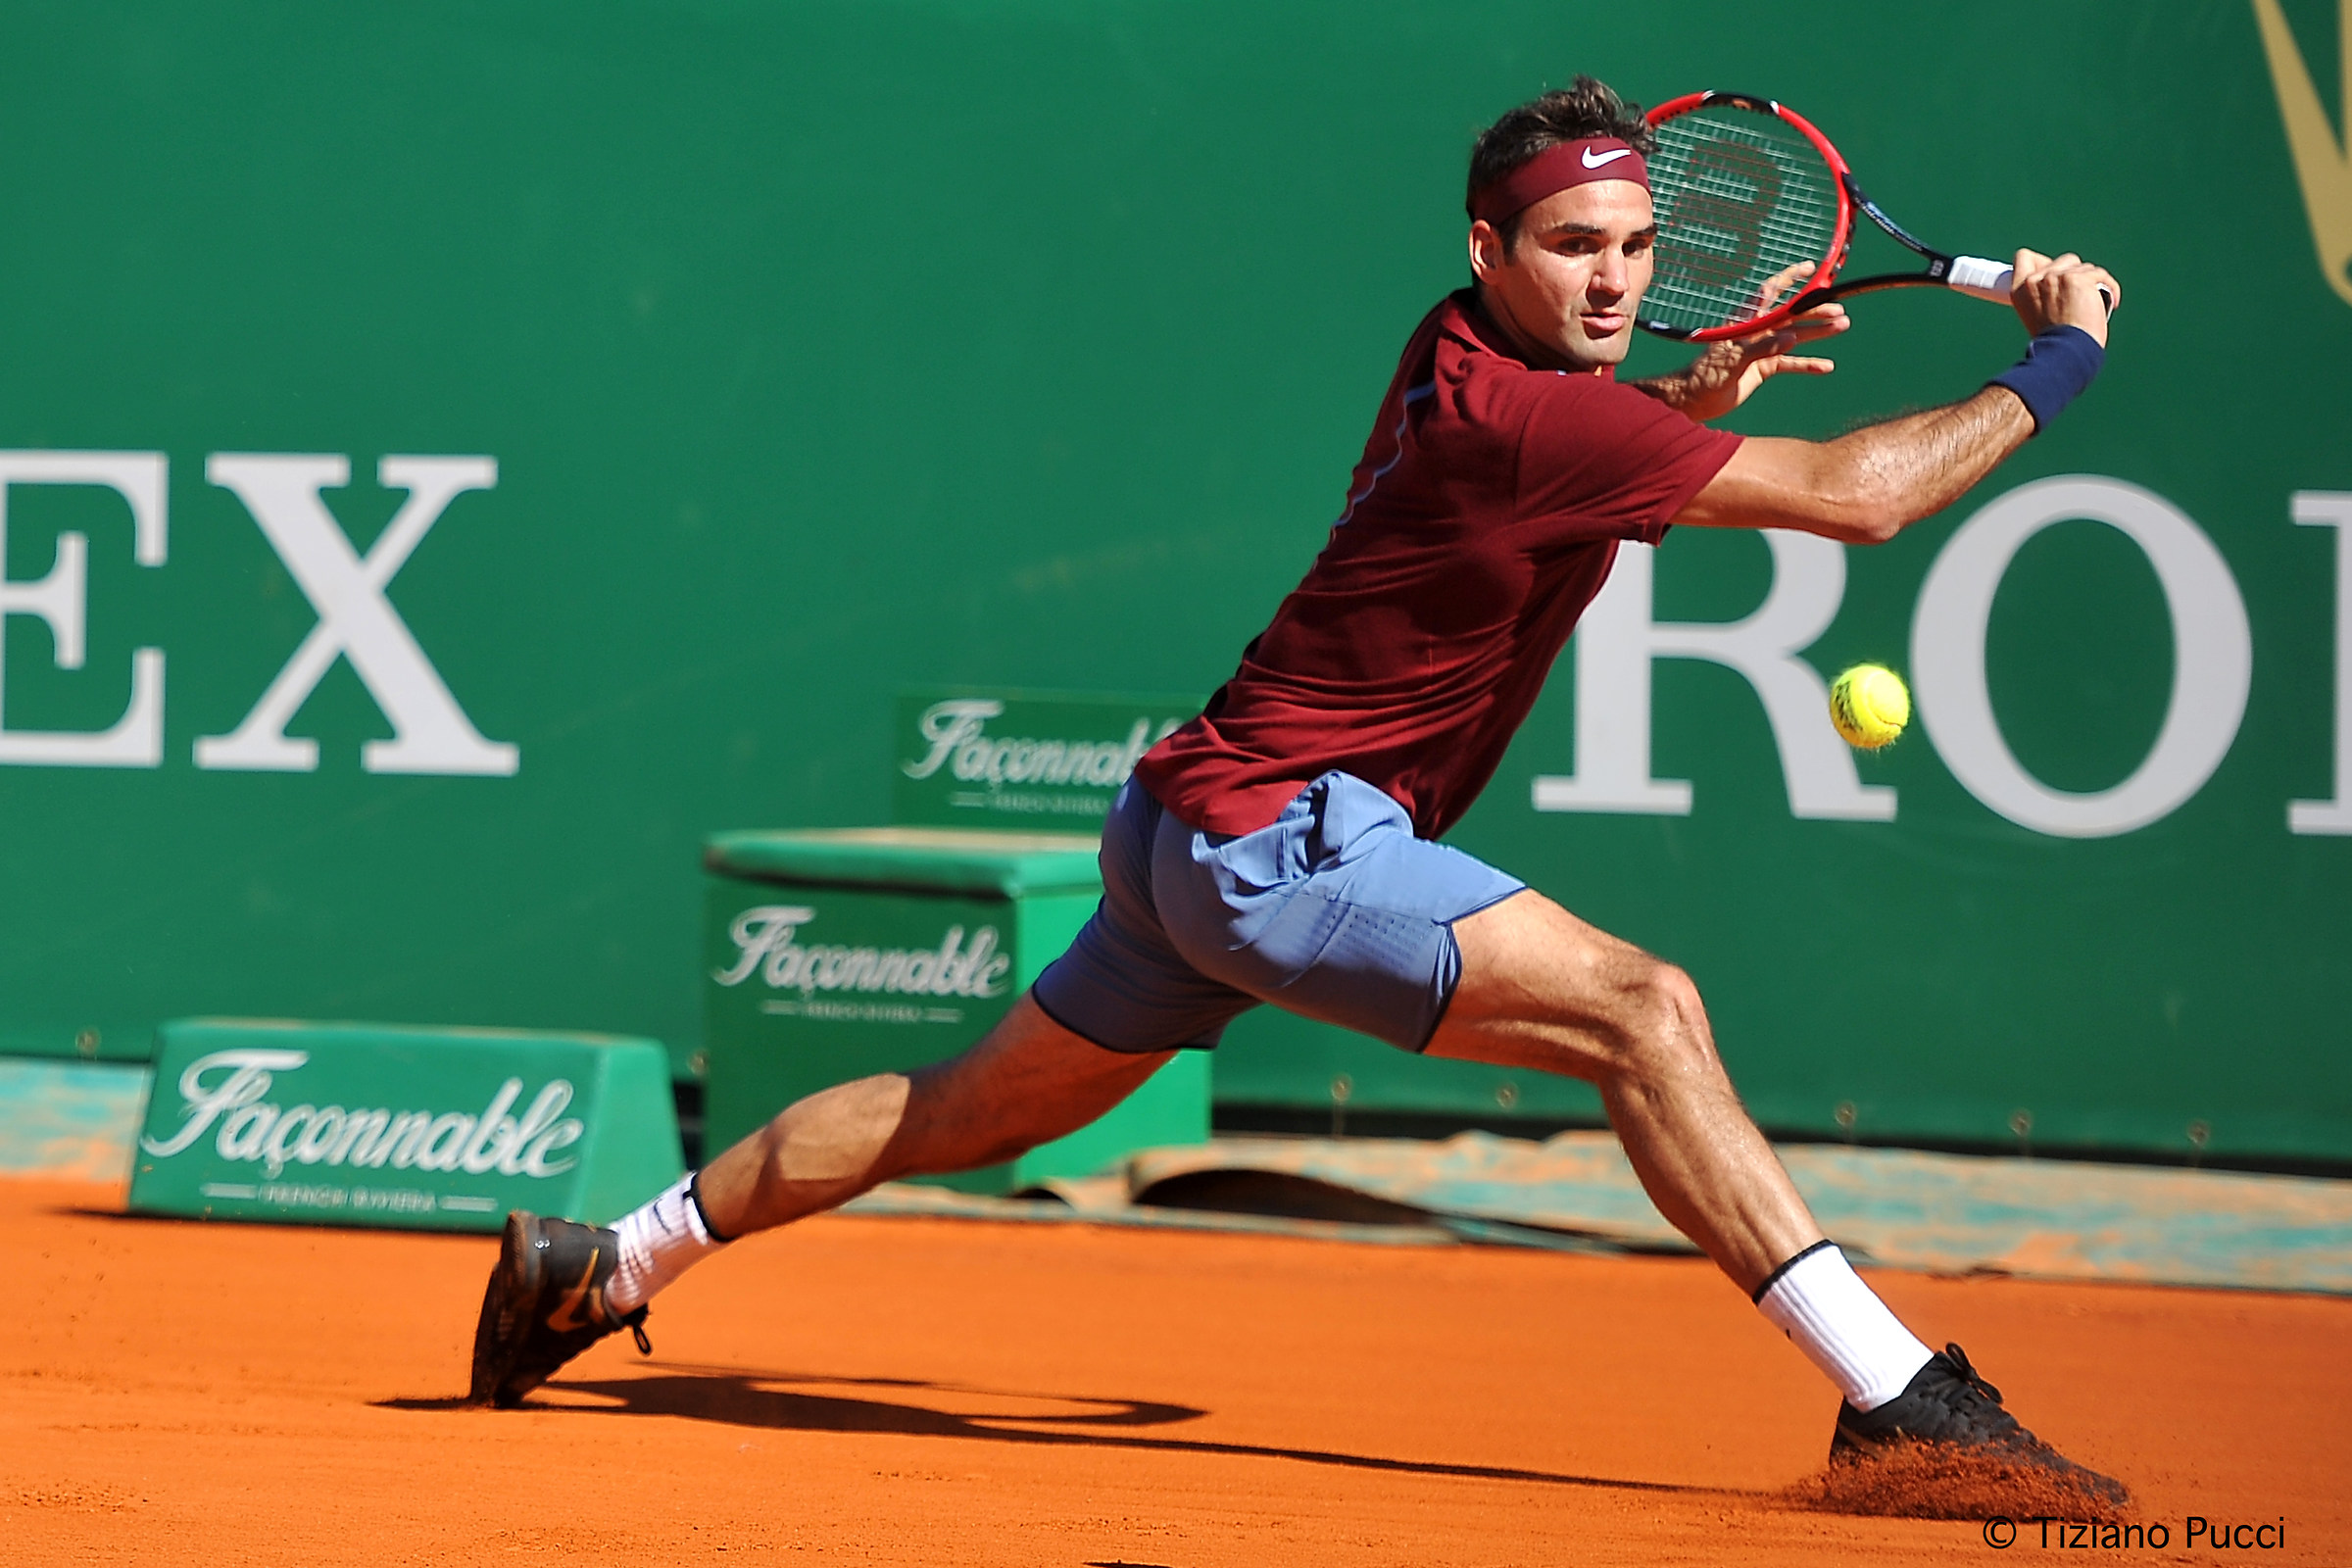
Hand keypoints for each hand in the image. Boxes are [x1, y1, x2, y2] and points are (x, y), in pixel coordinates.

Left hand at [1661, 260, 1849, 422]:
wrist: (1694, 401)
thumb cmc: (1705, 376)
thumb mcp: (1732, 360)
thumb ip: (1761, 349)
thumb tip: (1790, 339)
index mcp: (1745, 321)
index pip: (1770, 292)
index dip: (1790, 278)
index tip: (1811, 268)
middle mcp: (1756, 331)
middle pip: (1791, 315)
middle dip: (1814, 310)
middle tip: (1838, 309)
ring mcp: (1761, 349)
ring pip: (1795, 336)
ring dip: (1817, 332)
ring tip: (1842, 326)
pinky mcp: (1763, 368)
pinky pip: (1790, 364)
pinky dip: (1807, 364)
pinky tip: (1826, 366)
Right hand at [2009, 248, 2119, 346]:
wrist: (2065, 353)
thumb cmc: (2054, 343)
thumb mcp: (2035, 315)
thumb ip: (2041, 294)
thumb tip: (2060, 279)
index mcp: (2019, 290)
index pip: (2024, 257)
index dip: (2041, 263)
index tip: (2052, 276)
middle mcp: (2036, 280)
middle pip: (2062, 260)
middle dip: (2074, 275)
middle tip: (2078, 297)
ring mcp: (2056, 277)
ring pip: (2083, 266)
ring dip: (2092, 282)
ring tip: (2093, 303)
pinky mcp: (2078, 279)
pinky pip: (2100, 274)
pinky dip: (2109, 288)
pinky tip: (2111, 302)